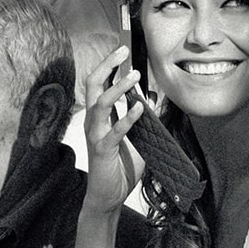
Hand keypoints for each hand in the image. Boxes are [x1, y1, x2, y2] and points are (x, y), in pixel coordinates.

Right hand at [83, 46, 146, 212]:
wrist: (108, 197)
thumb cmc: (120, 167)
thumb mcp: (137, 139)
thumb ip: (143, 120)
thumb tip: (156, 100)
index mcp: (100, 117)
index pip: (99, 84)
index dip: (109, 66)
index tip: (122, 50)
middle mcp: (94, 122)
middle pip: (93, 85)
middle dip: (107, 66)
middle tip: (122, 51)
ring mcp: (96, 135)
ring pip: (100, 104)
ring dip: (117, 87)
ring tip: (134, 75)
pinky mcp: (102, 151)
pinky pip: (114, 131)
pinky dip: (127, 117)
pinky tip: (139, 107)